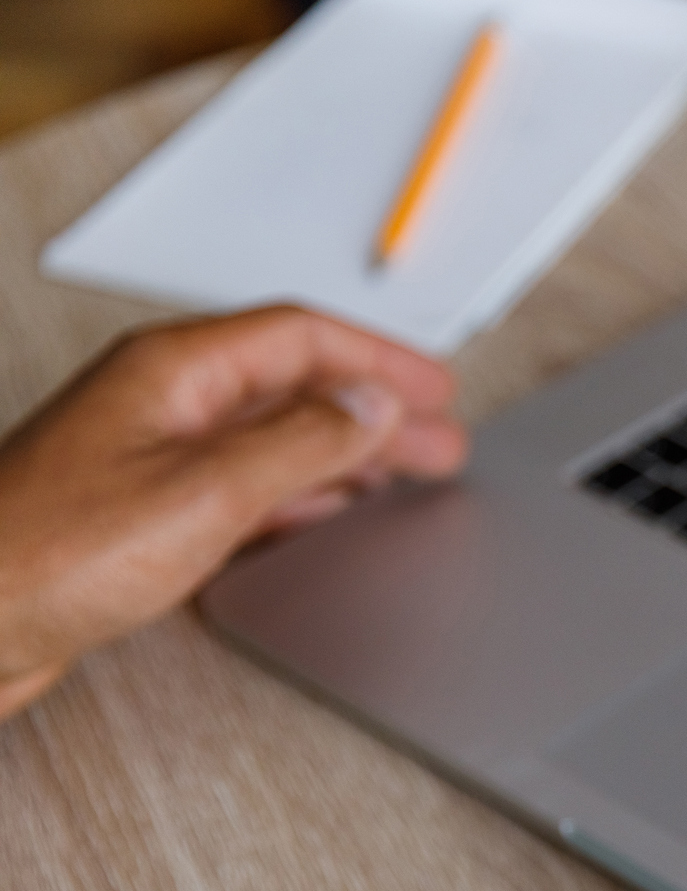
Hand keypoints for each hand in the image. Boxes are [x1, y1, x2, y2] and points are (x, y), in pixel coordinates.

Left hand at [0, 306, 464, 717]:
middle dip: (374, 409)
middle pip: (293, 385)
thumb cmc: (44, 553)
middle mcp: (162, 404)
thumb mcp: (205, 490)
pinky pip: (245, 486)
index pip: (300, 337)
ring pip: (273, 436)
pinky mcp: (142, 514)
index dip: (379, 359)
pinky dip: (301, 494)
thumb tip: (371, 410)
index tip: (436, 388)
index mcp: (174, 371)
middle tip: (437, 437)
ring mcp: (150, 457)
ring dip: (345, 453)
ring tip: (402, 474)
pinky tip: (324, 513)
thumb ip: (302, 443)